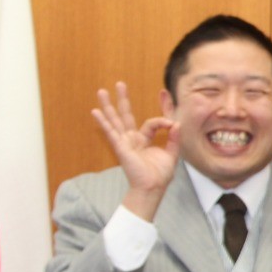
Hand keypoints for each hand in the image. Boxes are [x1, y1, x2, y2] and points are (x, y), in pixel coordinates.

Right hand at [93, 82, 178, 218]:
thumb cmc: (160, 175)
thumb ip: (174, 138)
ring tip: (101, 91)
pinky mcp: (121, 147)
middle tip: (119, 84)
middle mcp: (132, 139)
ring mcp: (125, 142)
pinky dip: (103, 122)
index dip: (164, 115)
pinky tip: (95, 112)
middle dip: (123, 100)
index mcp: (144, 140)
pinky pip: (111, 132)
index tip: (165, 95)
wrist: (153, 188)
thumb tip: (176, 123)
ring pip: (115, 120)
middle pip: (126, 115)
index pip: (153, 122)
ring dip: (108, 105)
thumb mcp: (172, 154)